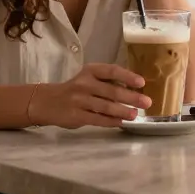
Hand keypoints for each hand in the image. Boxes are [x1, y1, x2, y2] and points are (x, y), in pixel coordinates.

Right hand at [27, 63, 149, 128]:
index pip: (112, 71)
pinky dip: (111, 121)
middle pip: (111, 91)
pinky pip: (97, 119)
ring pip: (105, 106)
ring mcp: (79, 100)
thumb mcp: (88, 78)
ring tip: (135, 115)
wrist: (47, 102)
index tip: (142, 83)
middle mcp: (84, 83)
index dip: (128, 76)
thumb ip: (107, 82)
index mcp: (90, 71)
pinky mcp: (76, 116)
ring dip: (123, 111)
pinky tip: (121, 122)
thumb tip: (134, 90)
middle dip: (131, 97)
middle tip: (147, 102)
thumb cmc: (75, 89)